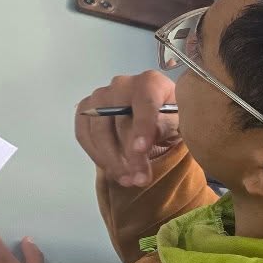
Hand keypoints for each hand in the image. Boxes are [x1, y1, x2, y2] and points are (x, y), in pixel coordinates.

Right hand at [75, 70, 179, 187]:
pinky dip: (96, 155)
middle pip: (118, 120)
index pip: (144, 101)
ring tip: (127, 180)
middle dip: (128, 154)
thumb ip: (163, 128)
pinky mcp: (86, 109)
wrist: (157, 116)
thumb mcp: (179, 121)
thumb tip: (141, 144)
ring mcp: (100, 96)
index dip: (142, 126)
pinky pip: (83, 134)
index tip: (141, 150)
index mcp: (149, 82)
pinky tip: (112, 170)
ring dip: (111, 159)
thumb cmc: (171, 117)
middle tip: (139, 178)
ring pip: (98, 130)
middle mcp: (121, 84)